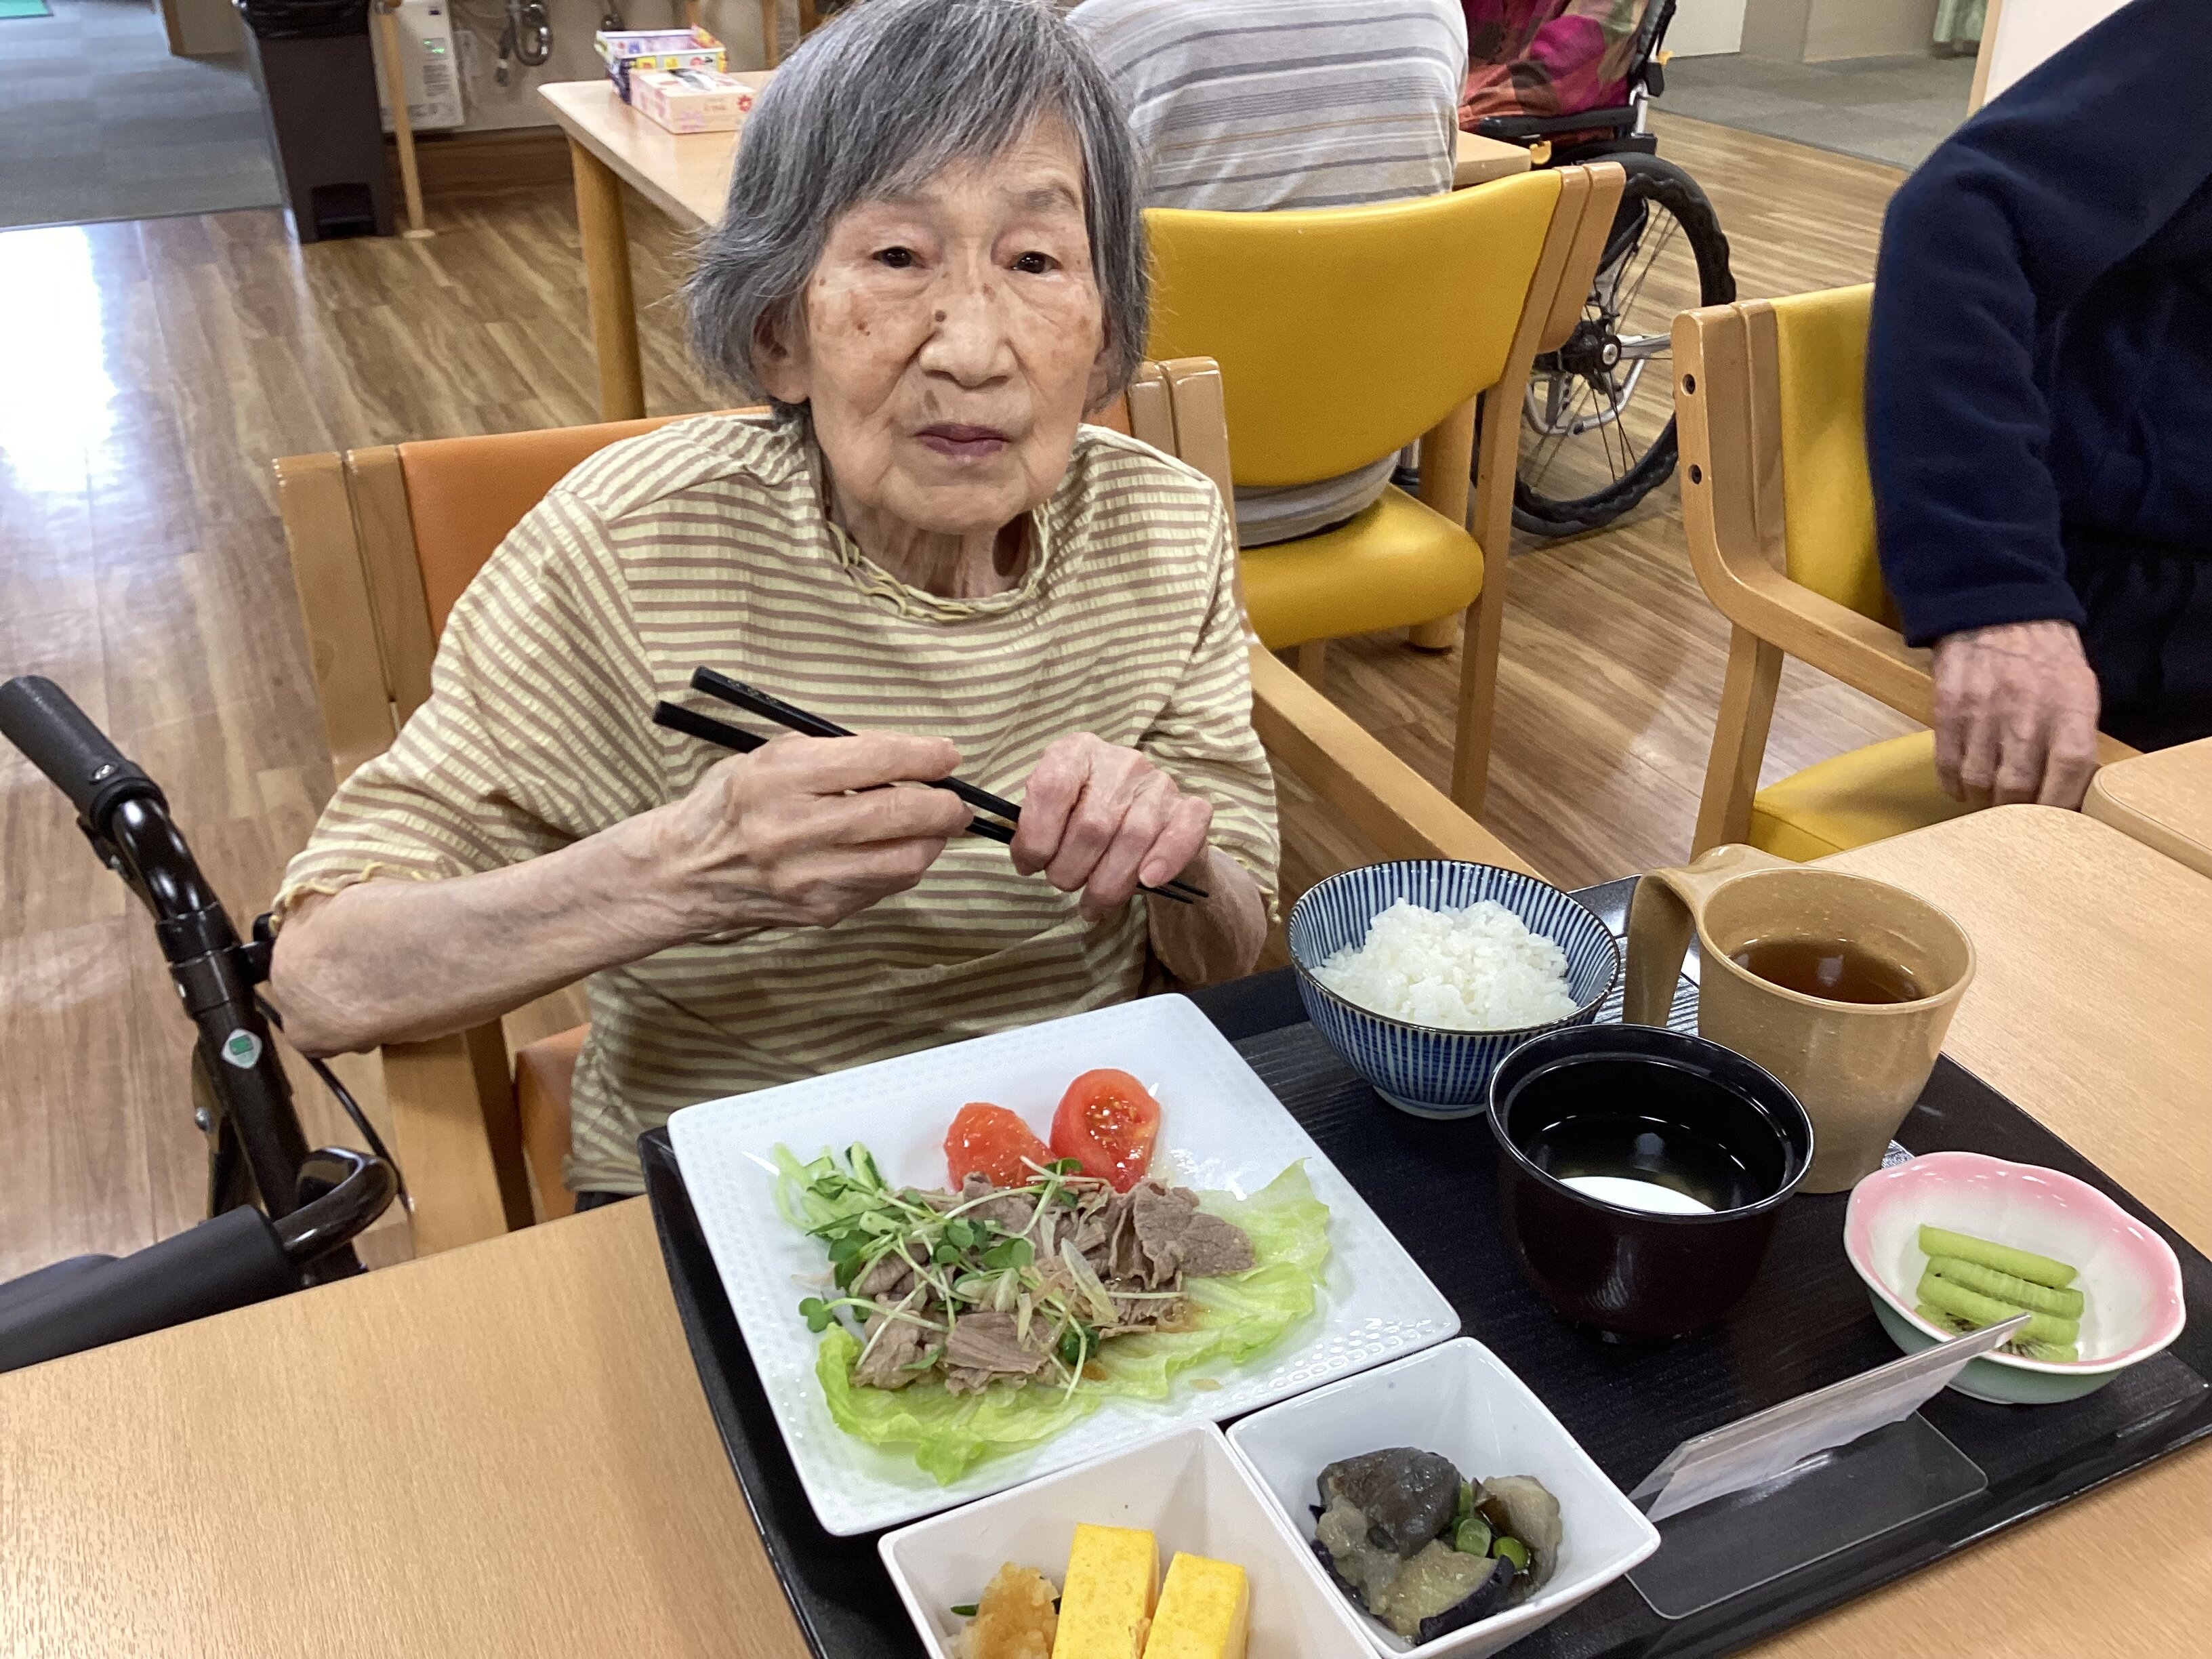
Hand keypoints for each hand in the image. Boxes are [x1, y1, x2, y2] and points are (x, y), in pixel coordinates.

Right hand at [644, 731, 972, 933]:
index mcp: (779, 777)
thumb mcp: (771, 757)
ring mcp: (809, 877)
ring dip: (931, 840)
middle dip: (943, 804)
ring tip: (930, 825)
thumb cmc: (734, 803)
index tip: (947, 754)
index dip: (924, 757)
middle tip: (954, 798)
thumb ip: (838, 755)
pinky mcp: (822, 910)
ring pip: (905, 860)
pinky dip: (902, 864)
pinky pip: (886, 886)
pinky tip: (893, 849)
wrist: (686, 871)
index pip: (876, 761)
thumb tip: (912, 759)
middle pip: (900, 815)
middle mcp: (793, 829)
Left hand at [1010, 734, 1212, 920]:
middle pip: (1092, 824)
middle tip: (1064, 884)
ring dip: (1107, 884)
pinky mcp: (1190, 809)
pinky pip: (1181, 835)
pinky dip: (1164, 860)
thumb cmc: (1088, 821)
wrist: (1145, 830)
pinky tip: (1148, 881)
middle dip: (1070, 870)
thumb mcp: (1054, 815)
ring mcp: (1159, 784)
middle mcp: (1121, 762)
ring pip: (1132, 838)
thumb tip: (1028, 858)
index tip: (1030, 865)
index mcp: (1078, 752)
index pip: (1051, 788)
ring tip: (1091, 904)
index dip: (1035, 836)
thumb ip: (1035, 827)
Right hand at [1929, 621, 2101, 808]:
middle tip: (2016, 820)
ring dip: (1983, 802)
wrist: (1995, 608)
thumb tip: (2068, 788)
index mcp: (2069, 702)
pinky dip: (1953, 783)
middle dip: (2017, 812)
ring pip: (1980, 779)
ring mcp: (1983, 708)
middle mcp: (2026, 708)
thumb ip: (2076, 734)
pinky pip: (1948, 760)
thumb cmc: (2044, 654)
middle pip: (2019, 783)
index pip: (2070, 769)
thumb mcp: (2079, 685)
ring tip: (1987, 806)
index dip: (2061, 803)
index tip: (2055, 821)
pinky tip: (1960, 788)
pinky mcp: (1948, 706)